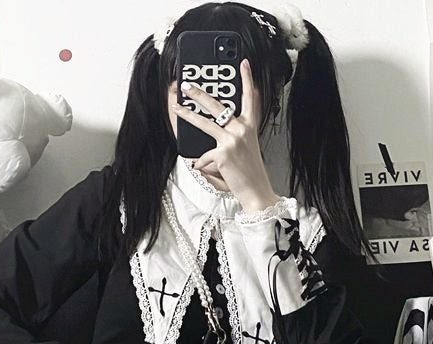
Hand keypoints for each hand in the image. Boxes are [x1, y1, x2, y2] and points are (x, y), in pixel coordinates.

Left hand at [172, 58, 279, 213]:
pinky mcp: (222, 153)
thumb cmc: (251, 171)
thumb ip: (235, 134)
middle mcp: (241, 129)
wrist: (256, 190)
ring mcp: (232, 140)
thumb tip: (220, 126)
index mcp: (249, 127)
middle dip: (200, 93)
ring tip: (177, 107)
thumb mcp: (248, 148)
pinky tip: (210, 169)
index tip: (244, 64)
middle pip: (217, 106)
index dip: (247, 79)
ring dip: (188, 114)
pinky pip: (204, 156)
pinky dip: (204, 164)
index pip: (250, 99)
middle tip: (188, 85)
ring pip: (205, 123)